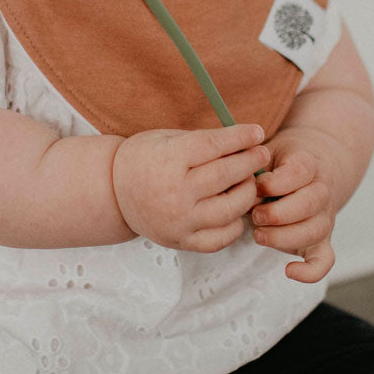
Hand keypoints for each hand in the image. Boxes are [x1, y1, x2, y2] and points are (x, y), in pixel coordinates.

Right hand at [112, 123, 269, 252]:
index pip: (213, 146)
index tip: (258, 133)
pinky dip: (235, 223)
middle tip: (261, 154)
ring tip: (248, 181)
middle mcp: (174, 194)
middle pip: (226, 175)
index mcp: (167, 161)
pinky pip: (221, 237)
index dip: (240, 138)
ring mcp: (179, 221)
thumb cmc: (143, 159)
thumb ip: (204, 141)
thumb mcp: (166, 139)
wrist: (112, 193)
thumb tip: (245, 140)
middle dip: (250, 162)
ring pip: (231, 208)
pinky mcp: (182, 241)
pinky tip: (234, 210)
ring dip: (247, 192)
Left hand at [250, 132, 338, 282]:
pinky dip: (310, 272)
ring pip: (315, 231)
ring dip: (283, 237)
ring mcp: (324, 217)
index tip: (256, 185)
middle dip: (277, 213)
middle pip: (310, 203)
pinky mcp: (321, 240)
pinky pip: (324, 260)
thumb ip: (252, 162)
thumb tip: (236, 182)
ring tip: (258, 234)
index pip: (299, 171)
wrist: (315, 166)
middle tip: (255, 214)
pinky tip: (288, 271)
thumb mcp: (266, 150)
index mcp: (308, 164)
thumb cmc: (281, 161)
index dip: (274, 182)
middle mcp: (322, 191)